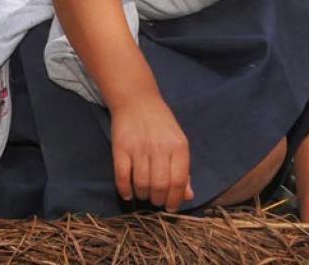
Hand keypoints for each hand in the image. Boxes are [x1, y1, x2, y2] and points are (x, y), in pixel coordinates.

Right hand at [109, 95, 192, 211]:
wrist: (138, 102)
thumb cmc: (162, 125)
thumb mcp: (179, 143)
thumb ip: (184, 170)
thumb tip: (188, 196)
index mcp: (179, 146)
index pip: (179, 180)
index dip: (175, 199)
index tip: (171, 207)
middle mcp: (160, 148)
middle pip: (160, 185)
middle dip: (159, 199)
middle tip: (157, 202)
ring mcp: (139, 148)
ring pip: (141, 183)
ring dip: (143, 195)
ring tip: (145, 195)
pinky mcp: (120, 149)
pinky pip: (121, 176)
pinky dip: (125, 189)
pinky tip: (129, 194)